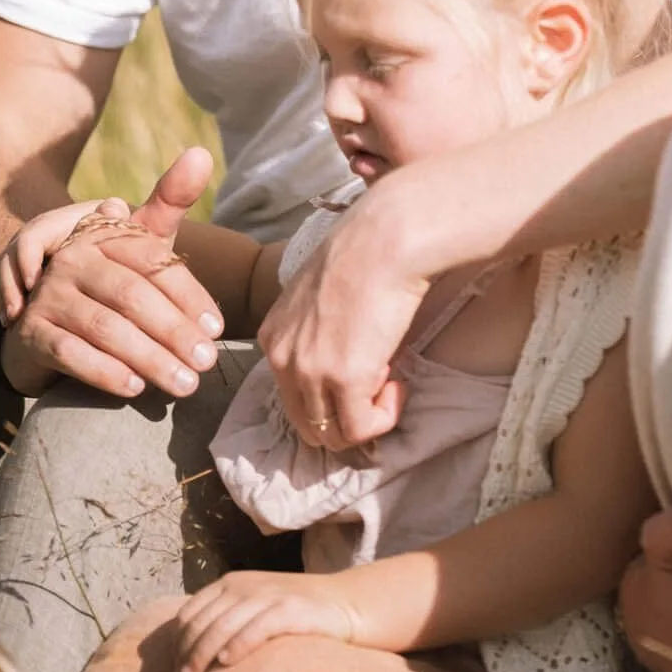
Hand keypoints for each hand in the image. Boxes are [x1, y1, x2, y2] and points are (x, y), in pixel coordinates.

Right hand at [2, 146, 224, 400]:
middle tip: (206, 364)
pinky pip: (70, 352)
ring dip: (149, 359)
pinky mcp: (31, 331)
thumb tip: (200, 153)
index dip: (188, 295)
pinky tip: (135, 388)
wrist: (40, 318)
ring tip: (184, 384)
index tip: (217, 328)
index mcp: (105, 233)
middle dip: (174, 333)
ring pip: (105, 327)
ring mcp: (49, 294)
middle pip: (132, 296)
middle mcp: (75, 258)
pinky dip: (104, 371)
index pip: (153, 261)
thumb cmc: (105, 280)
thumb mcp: (136, 244)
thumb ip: (169, 202)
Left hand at [175, 570, 354, 671]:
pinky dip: (238, 645)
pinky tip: (227, 663)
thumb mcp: (251, 607)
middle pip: (203, 622)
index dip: (177, 643)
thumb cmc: (290, 613)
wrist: (341, 603)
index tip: (175, 669)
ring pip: (223, 625)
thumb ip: (224, 619)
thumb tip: (186, 654)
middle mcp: (245, 585)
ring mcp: (267, 594)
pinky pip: (256, 626)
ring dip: (203, 655)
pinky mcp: (289, 607)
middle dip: (187, 653)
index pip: (190, 612)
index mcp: (230, 583)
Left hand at [257, 172, 428, 446]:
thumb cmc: (365, 250)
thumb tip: (344, 350)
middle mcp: (281, 357)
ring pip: (332, 434)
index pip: (291, 393)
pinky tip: (398, 386)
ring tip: (390, 378)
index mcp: (272, 335)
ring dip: (366, 416)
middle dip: (345, 412)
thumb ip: (317, 327)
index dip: (330, 389)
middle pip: (307, 422)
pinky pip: (361, 429)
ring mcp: (310, 371)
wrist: (388, 236)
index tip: (362, 360)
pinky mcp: (344, 380)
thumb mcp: (319, 291)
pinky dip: (384, 417)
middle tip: (378, 377)